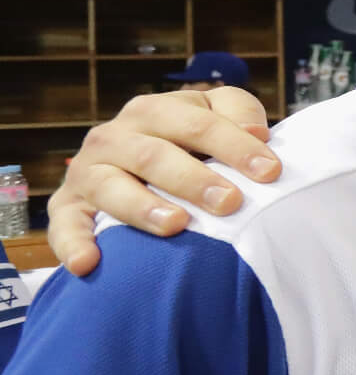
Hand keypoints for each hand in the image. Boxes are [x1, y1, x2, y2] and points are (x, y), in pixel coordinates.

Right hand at [47, 89, 276, 275]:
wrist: (136, 168)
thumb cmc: (190, 144)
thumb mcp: (215, 118)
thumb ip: (238, 117)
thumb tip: (257, 133)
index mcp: (155, 111)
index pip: (197, 124)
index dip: (235, 146)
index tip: (270, 172)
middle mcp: (116, 137)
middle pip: (154, 155)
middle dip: (194, 179)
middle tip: (231, 202)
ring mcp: (89, 172)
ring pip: (111, 187)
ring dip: (142, 206)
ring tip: (176, 225)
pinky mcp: (68, 207)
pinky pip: (65, 225)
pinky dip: (73, 244)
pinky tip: (89, 263)